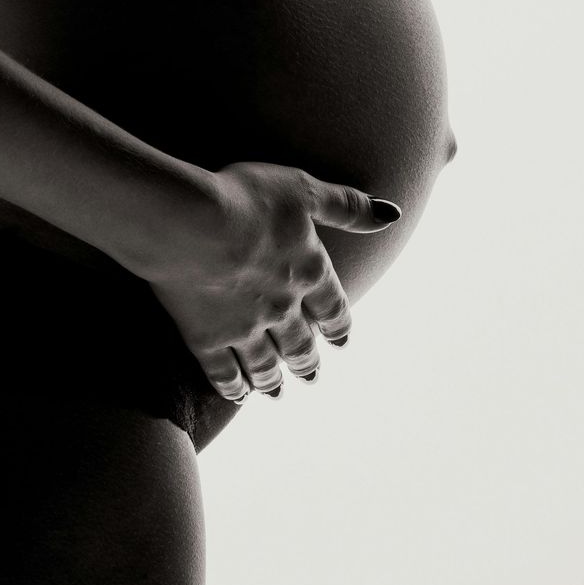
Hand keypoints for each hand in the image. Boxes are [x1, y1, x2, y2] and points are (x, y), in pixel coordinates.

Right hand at [140, 161, 400, 403]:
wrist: (191, 223)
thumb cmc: (246, 198)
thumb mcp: (303, 189)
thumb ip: (346, 206)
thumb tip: (392, 214)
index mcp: (308, 271)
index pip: (332, 307)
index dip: (338, 325)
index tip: (342, 342)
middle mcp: (282, 307)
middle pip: (300, 343)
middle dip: (307, 361)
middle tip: (312, 377)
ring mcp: (244, 328)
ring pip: (264, 363)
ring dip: (273, 379)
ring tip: (277, 393)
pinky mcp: (206, 338)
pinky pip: (223, 371)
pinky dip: (232, 386)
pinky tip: (237, 395)